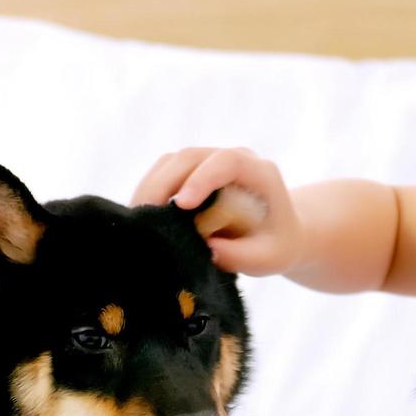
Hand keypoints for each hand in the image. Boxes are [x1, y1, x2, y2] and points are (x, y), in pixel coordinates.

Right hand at [130, 147, 304, 275]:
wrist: (277, 234)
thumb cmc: (276, 245)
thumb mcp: (268, 258)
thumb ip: (240, 255)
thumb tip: (205, 248)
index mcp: (259, 172)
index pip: (227, 161)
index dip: (202, 178)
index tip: (182, 205)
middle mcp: (232, 159)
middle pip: (190, 157)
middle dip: (163, 185)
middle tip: (145, 219)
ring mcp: (209, 162)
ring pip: (170, 163)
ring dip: (150, 189)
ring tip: (139, 222)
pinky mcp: (191, 172)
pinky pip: (163, 173)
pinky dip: (149, 193)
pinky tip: (143, 219)